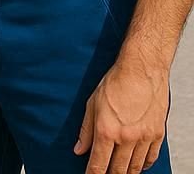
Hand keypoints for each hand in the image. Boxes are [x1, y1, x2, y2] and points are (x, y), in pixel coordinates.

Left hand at [74, 55, 168, 172]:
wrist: (142, 71)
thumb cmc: (116, 82)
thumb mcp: (92, 103)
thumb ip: (85, 129)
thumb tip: (79, 149)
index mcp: (106, 130)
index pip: (98, 163)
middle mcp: (126, 138)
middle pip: (118, 170)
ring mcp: (143, 138)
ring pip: (135, 168)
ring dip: (126, 173)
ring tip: (119, 172)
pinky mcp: (157, 135)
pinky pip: (150, 159)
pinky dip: (143, 166)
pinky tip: (137, 165)